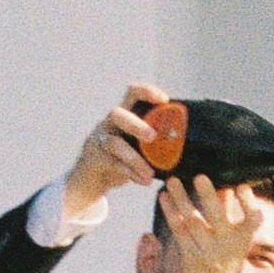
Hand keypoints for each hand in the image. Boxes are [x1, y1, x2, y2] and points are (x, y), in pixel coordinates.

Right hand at [62, 84, 172, 224]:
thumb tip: (183, 144)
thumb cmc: (120, 159)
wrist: (90, 180)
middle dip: (136, 125)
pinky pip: (111, 163)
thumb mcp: (136, 147)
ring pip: (114, 143)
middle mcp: (108, 124)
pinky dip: (130, 173)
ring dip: (135, 158)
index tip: (165, 100)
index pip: (132, 93)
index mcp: (123, 116)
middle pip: (117, 114)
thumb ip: (153, 143)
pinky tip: (144, 181)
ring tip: (150, 173)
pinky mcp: (93, 159)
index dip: (147, 92)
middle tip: (153, 137)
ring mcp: (99, 141)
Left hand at [159, 172, 260, 272]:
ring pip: (193, 222)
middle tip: (200, 177)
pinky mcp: (189, 256)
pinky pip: (179, 232)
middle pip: (217, 218)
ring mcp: (207, 251)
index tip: (242, 187)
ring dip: (181, 200)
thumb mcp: (235, 237)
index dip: (248, 203)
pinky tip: (164, 198)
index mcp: (242, 238)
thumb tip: (226, 186)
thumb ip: (229, 212)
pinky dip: (171, 214)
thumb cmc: (226, 256)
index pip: (252, 219)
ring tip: (173, 181)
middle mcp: (226, 244)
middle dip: (208, 197)